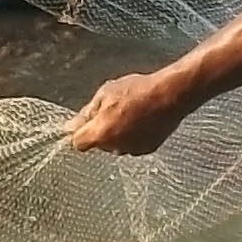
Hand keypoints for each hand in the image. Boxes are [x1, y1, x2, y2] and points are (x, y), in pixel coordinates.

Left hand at [66, 72, 194, 155]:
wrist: (169, 95)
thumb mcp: (105, 94)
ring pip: (116, 144)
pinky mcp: (147, 149)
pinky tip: (140, 119)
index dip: (79, 132)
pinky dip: (133, 135)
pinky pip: (132, 144)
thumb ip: (86, 114)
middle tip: (112, 109)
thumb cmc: (138, 91)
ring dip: (117, 133)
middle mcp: (115, 147)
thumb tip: (71, 126)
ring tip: (129, 111)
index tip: (83, 123)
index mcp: (100, 134)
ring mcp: (132, 149)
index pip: (78, 143)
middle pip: (98, 143)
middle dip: (100, 130)